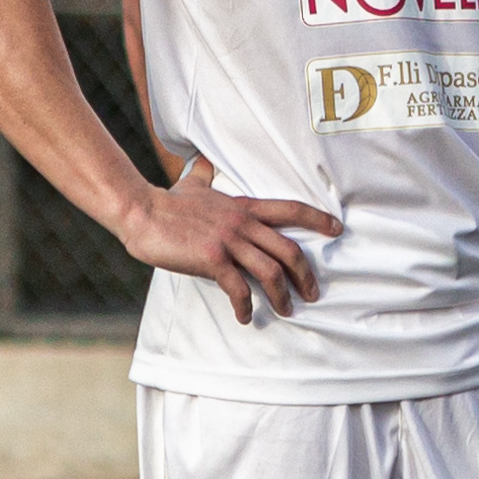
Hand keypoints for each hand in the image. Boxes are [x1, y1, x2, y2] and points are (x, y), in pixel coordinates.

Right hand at [119, 159, 340, 324]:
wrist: (141, 212)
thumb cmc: (167, 201)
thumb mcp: (193, 183)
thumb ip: (205, 175)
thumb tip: (204, 161)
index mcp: (244, 207)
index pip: (290, 209)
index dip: (317, 218)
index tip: (337, 229)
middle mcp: (242, 223)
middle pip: (289, 249)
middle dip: (306, 275)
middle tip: (312, 293)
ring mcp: (228, 241)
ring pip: (270, 272)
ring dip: (282, 296)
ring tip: (286, 311)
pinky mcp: (211, 259)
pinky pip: (238, 288)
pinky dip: (245, 306)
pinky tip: (245, 317)